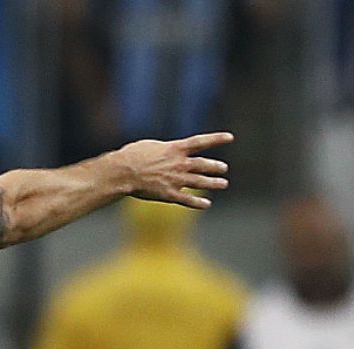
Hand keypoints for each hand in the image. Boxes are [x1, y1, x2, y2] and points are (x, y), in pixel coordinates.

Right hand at [114, 132, 232, 209]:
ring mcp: (176, 179)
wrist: (122, 173)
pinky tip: (207, 205)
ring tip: (223, 184)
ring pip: (200, 182)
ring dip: (213, 183)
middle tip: (224, 168)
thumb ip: (163, 149)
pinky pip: (187, 199)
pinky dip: (198, 203)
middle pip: (203, 164)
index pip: (201, 142)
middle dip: (215, 166)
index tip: (230, 138)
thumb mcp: (149, 146)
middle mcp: (180, 164)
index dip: (217, 139)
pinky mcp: (169, 194)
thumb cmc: (130, 156)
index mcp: (175, 149)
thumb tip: (165, 151)